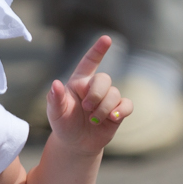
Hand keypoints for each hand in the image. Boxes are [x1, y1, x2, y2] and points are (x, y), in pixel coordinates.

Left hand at [43, 36, 130, 154]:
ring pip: (115, 94)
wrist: (76, 144)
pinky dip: (121, 111)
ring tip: (93, 120)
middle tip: (86, 108)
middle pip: (104, 79)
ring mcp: (108, 99)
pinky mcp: (118, 112)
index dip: (98, 50)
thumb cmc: (64, 124)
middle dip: (97, 94)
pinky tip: (112, 118)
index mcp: (79, 82)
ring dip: (103, 108)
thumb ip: (55, 99)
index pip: (89, 62)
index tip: (106, 39)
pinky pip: (127, 105)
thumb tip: (55, 84)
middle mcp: (95, 87)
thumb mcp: (55, 113)